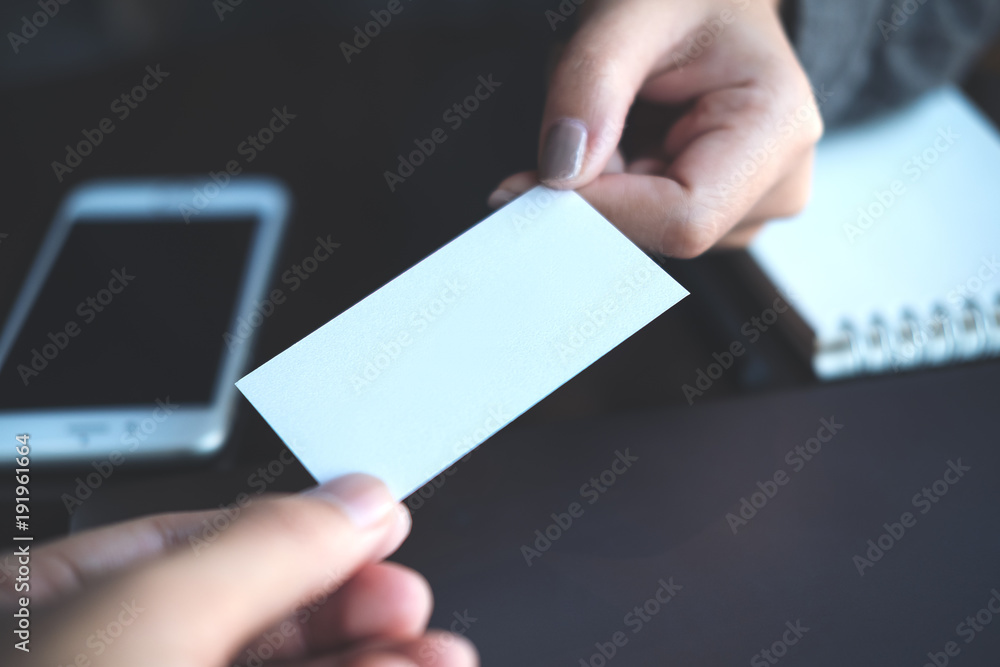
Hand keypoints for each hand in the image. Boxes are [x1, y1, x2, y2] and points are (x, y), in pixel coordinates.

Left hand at [2, 474, 476, 666]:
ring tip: (438, 653)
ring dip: (376, 656)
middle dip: (349, 601)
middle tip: (410, 597)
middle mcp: (109, 655)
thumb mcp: (150, 620)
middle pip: (254, 612)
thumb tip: (359, 499)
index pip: (196, 537)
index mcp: (50, 601)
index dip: (300, 523)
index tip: (379, 519)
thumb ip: (263, 547)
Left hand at [489, 0, 822, 256]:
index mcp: (778, 130)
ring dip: (601, 178)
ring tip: (619, 110)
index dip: (599, 210)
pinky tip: (630, 133)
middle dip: (594, 184)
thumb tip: (561, 170)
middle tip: (574, 120)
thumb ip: (591, 84)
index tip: (530, 184)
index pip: (681, 219)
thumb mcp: (632, 11)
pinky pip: (642, 222)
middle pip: (656, 231)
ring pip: (640, 230)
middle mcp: (776, 183)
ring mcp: (749, 207)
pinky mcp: (719, 214)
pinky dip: (614, 183)